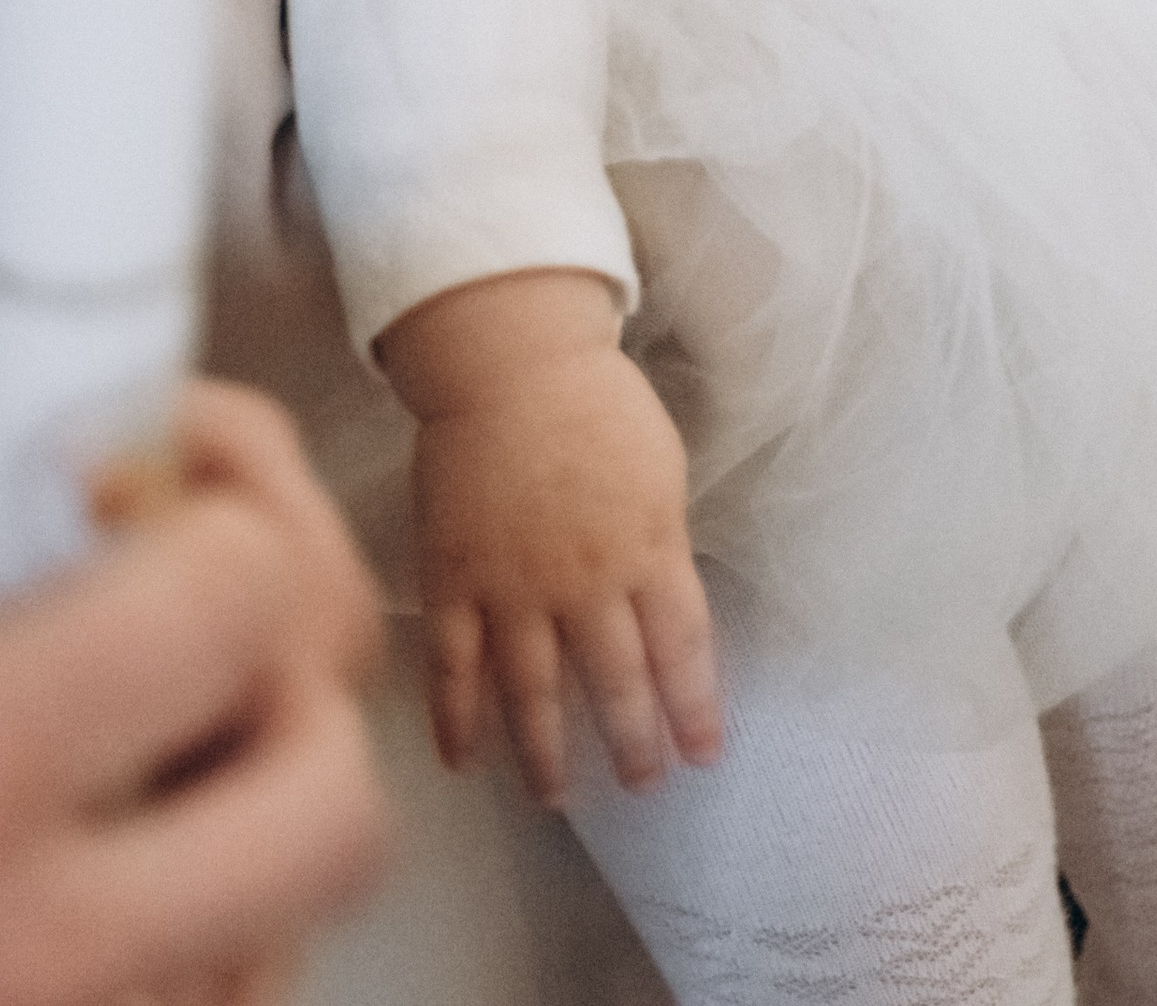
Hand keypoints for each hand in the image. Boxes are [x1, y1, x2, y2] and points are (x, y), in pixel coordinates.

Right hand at [0, 382, 388, 1005]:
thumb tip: (62, 476)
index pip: (232, 603)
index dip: (220, 512)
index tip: (163, 495)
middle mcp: (31, 953)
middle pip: (328, 803)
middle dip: (290, 689)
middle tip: (188, 632)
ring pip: (274, 937)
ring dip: (233, 834)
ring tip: (110, 767)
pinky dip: (170, 957)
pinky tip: (64, 890)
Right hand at [379, 271, 720, 807]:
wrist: (510, 359)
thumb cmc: (596, 402)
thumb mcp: (661, 467)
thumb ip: (662, 542)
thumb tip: (667, 604)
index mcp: (648, 548)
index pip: (683, 650)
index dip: (695, 708)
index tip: (703, 754)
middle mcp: (586, 582)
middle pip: (617, 683)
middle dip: (634, 743)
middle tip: (642, 784)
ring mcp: (514, 586)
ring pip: (535, 692)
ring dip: (548, 753)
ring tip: (556, 797)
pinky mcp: (454, 579)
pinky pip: (454, 665)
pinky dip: (456, 718)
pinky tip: (462, 760)